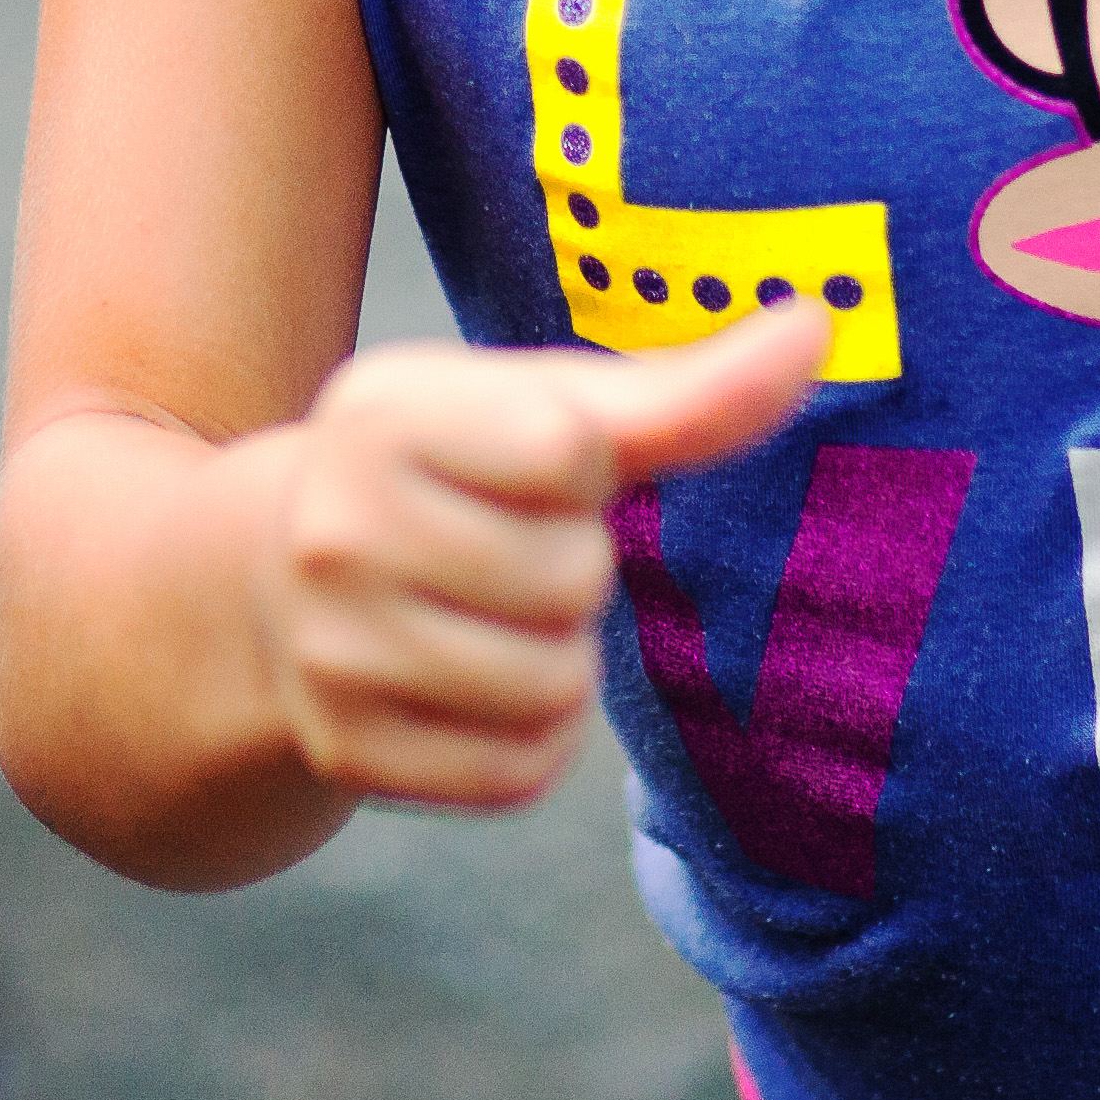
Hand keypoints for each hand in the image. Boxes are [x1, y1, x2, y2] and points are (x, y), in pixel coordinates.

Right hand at [254, 302, 830, 811]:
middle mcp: (334, 530)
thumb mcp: (544, 407)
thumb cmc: (452, 475)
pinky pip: (518, 772)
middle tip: (503, 551)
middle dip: (571, 570)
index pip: (565, 448)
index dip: (581, 465)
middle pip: (571, 577)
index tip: (527, 463)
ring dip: (557, 661)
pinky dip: (527, 738)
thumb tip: (819, 327)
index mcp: (381, 413)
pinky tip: (471, 686)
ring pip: (552, 685)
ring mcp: (333, 650)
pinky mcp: (349, 753)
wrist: (279, 587)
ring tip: (490, 619)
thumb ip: (682, 387)